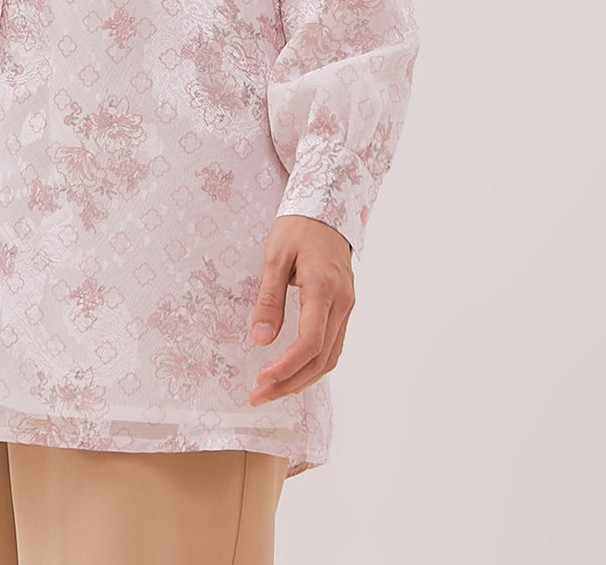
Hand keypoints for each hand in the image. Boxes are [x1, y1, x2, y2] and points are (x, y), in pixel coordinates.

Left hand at [247, 214, 354, 404]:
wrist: (326, 210)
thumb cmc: (298, 228)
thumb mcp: (275, 256)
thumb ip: (269, 298)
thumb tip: (261, 339)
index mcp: (324, 288)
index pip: (310, 342)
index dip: (286, 368)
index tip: (261, 380)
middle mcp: (342, 303)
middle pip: (320, 359)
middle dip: (289, 383)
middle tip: (259, 395)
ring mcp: (346, 307)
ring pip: (329, 358)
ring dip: (302, 379)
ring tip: (273, 391)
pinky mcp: (344, 308)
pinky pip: (333, 346)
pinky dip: (313, 366)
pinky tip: (294, 372)